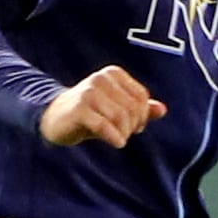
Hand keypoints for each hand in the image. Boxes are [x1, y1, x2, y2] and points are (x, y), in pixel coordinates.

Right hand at [40, 65, 167, 147]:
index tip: (135, 127)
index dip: (143, 116)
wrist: (53, 119)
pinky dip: (114, 137)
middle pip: (133, 108)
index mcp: (113, 74)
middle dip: (133, 126)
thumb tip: (163, 110)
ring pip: (121, 117)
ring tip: (118, 138)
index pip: (141, 97)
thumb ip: (140, 109)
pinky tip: (115, 143)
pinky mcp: (79, 108)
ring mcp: (89, 92)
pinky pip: (105, 125)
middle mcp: (101, 79)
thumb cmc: (89, 114)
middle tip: (124, 134)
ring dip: (123, 133)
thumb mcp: (116, 109)